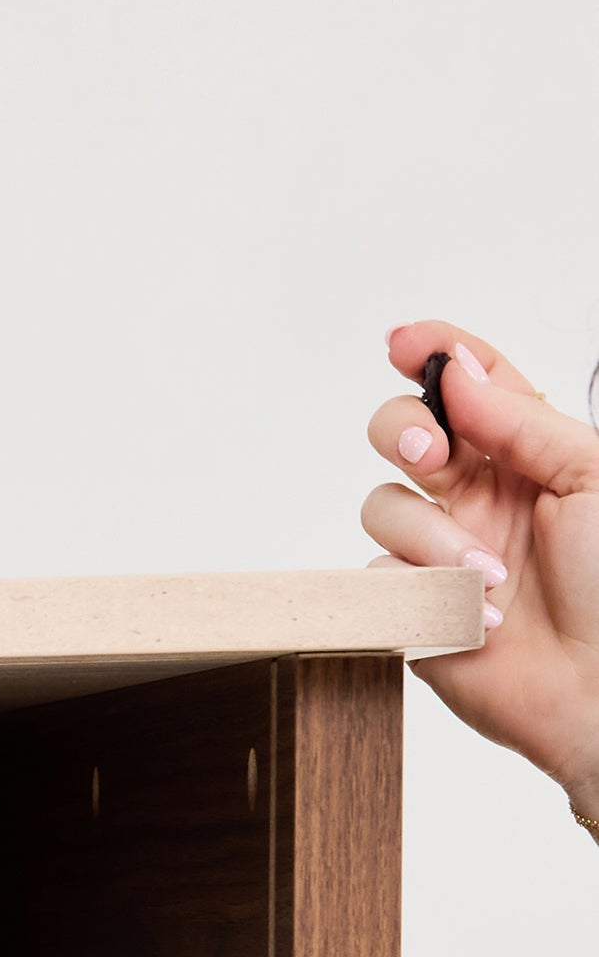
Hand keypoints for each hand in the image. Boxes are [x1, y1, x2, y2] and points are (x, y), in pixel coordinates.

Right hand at [361, 324, 598, 821]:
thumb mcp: (590, 475)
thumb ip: (521, 420)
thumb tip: (459, 375)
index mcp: (524, 453)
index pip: (469, 383)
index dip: (434, 353)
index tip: (406, 341)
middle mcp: (475, 494)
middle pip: (403, 429)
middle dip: (405, 428)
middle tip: (432, 453)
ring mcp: (437, 550)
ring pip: (383, 503)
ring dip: (434, 537)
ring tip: (489, 575)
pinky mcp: (410, 606)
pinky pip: (378, 576)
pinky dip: (423, 592)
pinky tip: (474, 615)